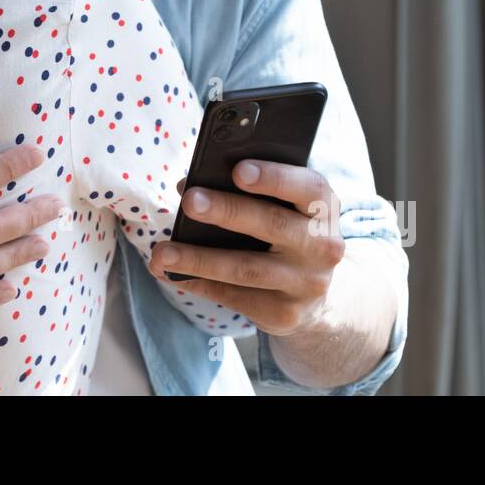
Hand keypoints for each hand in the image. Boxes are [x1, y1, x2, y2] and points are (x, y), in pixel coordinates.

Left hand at [147, 160, 344, 337]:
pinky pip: (232, 296)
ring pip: (246, 269)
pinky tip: (169, 273)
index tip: (238, 170)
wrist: (317, 295)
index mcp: (323, 208)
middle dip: (227, 211)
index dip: (274, 177)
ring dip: (198, 259)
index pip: (309, 188)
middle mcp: (323, 246)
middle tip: (190, 201)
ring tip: (161, 252)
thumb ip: (250, 191)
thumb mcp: (286, 207)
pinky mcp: (283, 314)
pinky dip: (197, 282)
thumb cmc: (287, 232)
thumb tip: (188, 186)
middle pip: (273, 225)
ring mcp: (305, 284)